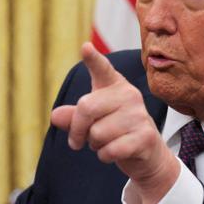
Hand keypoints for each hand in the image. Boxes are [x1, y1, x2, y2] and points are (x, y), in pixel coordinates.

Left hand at [50, 43, 180, 203]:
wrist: (147, 155)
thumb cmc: (115, 132)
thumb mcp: (91, 121)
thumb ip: (73, 117)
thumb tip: (55, 116)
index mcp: (114, 85)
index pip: (102, 69)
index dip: (93, 59)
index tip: (85, 48)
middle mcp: (129, 95)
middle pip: (86, 108)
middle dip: (76, 130)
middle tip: (76, 141)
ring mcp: (139, 115)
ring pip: (97, 133)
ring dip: (95, 145)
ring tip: (107, 142)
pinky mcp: (145, 136)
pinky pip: (110, 150)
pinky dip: (105, 156)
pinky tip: (115, 153)